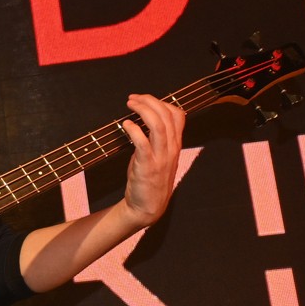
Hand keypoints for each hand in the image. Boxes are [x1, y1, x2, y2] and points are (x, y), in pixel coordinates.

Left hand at [120, 93, 185, 226]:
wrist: (148, 207)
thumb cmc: (150, 179)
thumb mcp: (159, 155)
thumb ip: (157, 138)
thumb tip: (144, 118)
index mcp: (175, 145)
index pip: (178, 115)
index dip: (162, 102)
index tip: (144, 99)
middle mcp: (171, 149)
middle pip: (167, 116)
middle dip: (149, 101)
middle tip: (132, 98)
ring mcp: (160, 158)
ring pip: (158, 126)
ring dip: (143, 111)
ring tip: (130, 104)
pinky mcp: (147, 166)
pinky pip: (143, 143)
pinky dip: (135, 130)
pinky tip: (126, 125)